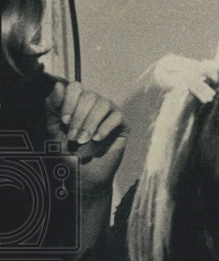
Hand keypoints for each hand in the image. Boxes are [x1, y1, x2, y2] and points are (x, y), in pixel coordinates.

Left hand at [46, 81, 126, 195]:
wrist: (83, 176)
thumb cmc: (67, 153)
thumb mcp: (53, 128)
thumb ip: (53, 106)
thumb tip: (59, 84)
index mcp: (77, 102)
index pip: (75, 88)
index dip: (69, 102)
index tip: (63, 121)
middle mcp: (94, 104)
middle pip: (89, 96)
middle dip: (79, 117)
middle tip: (73, 137)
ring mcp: (109, 113)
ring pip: (103, 104)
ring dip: (91, 123)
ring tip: (84, 140)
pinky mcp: (122, 125)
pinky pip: (117, 116)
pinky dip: (105, 127)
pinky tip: (97, 140)